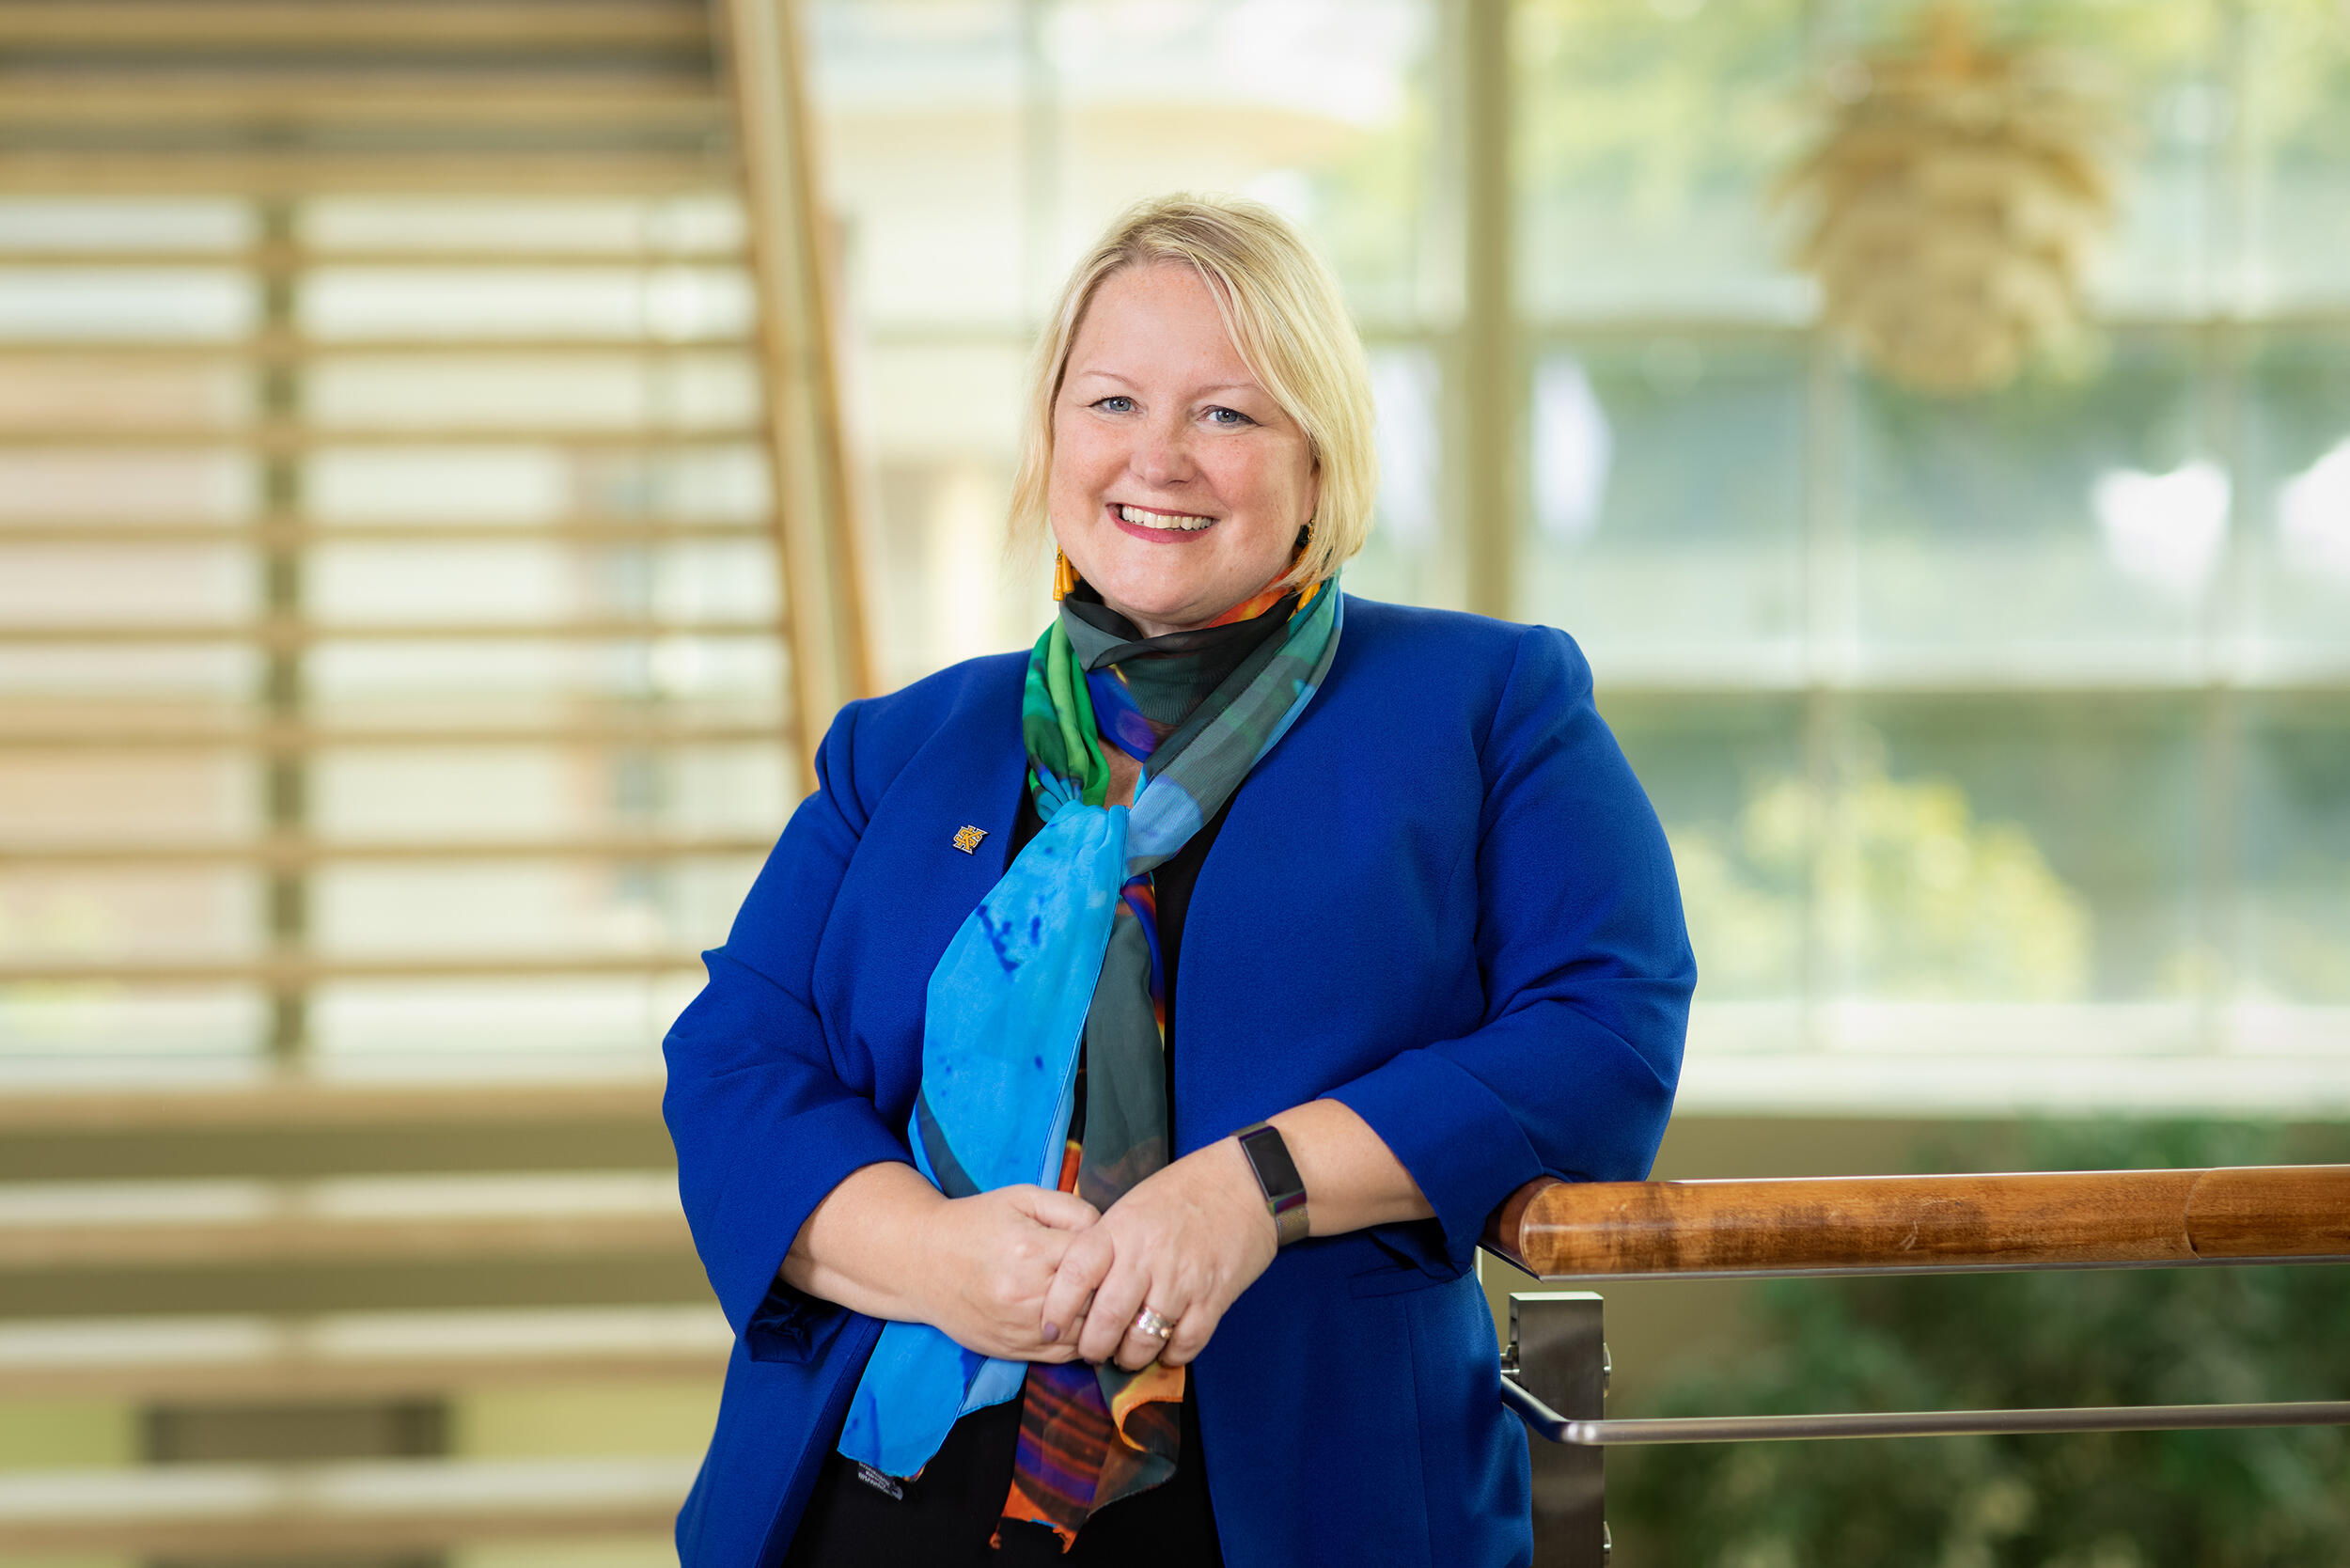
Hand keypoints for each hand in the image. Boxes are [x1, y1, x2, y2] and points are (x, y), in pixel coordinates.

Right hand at [914, 1184, 1099, 1361]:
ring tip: (1098, 1301)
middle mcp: (1027, 1293)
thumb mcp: (1022, 1197)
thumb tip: (1106, 1231)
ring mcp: (1020, 1328)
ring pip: (1086, 1333)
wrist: (921, 1262)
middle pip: (1097, 1299)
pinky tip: (1079, 1321)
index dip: (1110, 1253)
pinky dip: (1080, 1341)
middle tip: (1113, 1278)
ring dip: (1098, 1319)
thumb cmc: (976, 1223)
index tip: (1109, 1250)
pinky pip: (1066, 1355)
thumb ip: (1071, 1207)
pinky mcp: (1013, 1350)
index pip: (1098, 1258)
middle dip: (1109, 1288)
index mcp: (1032, 1249)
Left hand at [1040, 1139, 1276, 1372]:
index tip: (1049, 1329)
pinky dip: (1171, 1355)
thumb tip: (1074, 1283)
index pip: (1076, 1274)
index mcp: (1120, 1228)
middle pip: (1107, 1318)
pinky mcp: (1214, 1297)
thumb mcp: (1132, 1204)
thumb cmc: (1183, 1192)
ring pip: (1144, 1339)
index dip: (1057, 1307)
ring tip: (1126, 1353)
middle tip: (1091, 1351)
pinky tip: (1165, 1348)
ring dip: (1130, 1356)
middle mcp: (1147, 1256)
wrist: (1247, 1183)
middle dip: (1093, 1346)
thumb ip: (1105, 1241)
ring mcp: (1183, 1279)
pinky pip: (1185, 1344)